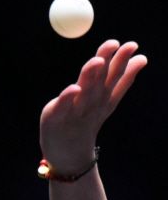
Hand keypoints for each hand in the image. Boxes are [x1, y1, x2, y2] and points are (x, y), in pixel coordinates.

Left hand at [40, 40, 147, 171]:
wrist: (69, 155)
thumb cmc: (86, 122)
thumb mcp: (106, 102)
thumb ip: (122, 80)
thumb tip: (142, 58)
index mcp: (104, 98)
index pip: (114, 77)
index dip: (122, 61)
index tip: (132, 45)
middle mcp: (91, 104)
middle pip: (100, 80)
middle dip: (108, 63)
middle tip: (116, 44)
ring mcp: (74, 111)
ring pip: (84, 92)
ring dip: (90, 76)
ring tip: (97, 61)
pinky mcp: (55, 117)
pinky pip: (62, 106)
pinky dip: (68, 97)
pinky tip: (73, 88)